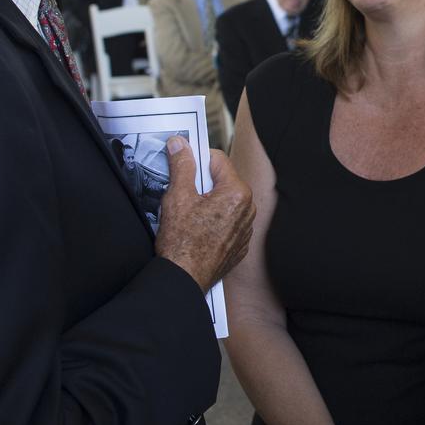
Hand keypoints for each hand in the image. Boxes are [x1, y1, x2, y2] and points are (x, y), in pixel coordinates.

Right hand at [155, 137, 253, 290]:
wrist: (185, 279)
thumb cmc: (183, 244)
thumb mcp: (177, 197)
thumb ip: (182, 166)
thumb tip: (180, 145)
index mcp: (237, 193)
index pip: (217, 159)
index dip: (196, 158)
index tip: (183, 161)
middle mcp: (247, 209)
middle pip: (222, 180)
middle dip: (201, 182)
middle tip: (183, 194)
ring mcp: (245, 228)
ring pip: (224, 201)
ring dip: (207, 201)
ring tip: (189, 215)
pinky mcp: (239, 243)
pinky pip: (227, 221)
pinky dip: (213, 219)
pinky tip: (197, 229)